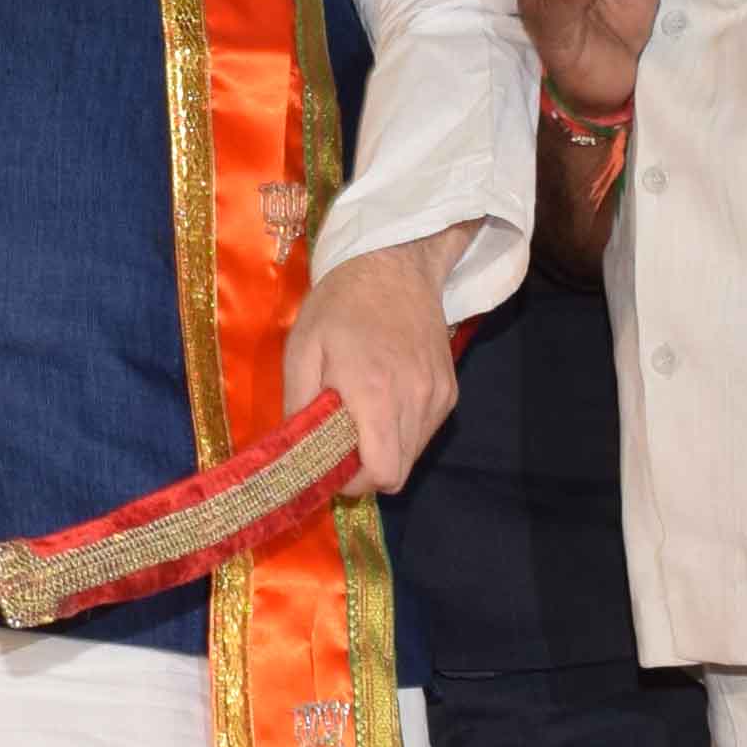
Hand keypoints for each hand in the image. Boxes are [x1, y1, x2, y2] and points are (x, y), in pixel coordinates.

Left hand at [284, 229, 466, 493]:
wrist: (394, 263)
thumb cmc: (340, 305)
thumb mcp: (302, 348)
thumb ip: (299, 406)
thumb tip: (296, 453)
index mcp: (374, 393)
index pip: (381, 472)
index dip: (353, 483)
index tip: (331, 468)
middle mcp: (415, 400)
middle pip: (398, 472)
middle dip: (366, 471)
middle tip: (341, 447)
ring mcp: (437, 396)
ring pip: (413, 454)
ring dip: (385, 451)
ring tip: (361, 418)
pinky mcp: (450, 389)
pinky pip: (425, 431)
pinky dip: (403, 431)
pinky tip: (385, 401)